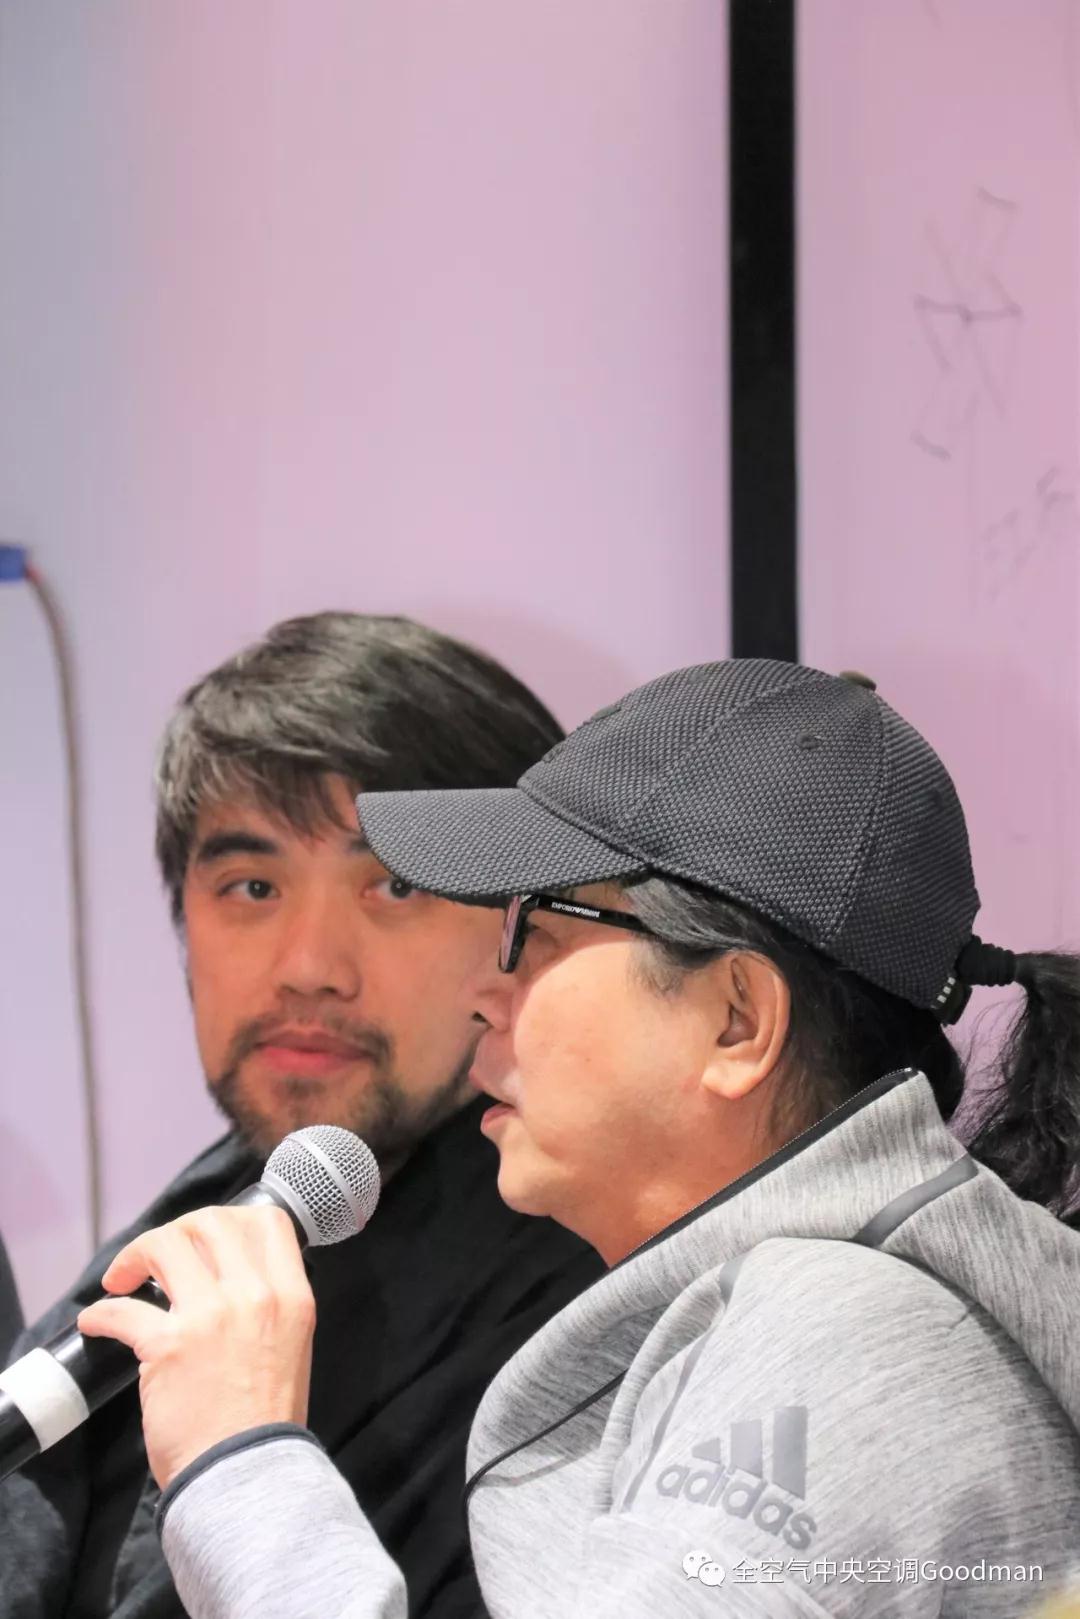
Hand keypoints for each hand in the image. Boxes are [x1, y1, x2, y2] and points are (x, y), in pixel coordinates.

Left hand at [77, 1205, 315, 1489]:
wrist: (247, 1476)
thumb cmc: (266, 1422)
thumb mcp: (291, 1346)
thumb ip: (268, 1306)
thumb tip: (227, 1279)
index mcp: (292, 1296)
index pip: (267, 1220)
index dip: (231, 1218)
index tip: (205, 1237)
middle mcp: (255, 1295)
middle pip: (210, 1222)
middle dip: (176, 1231)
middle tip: (157, 1257)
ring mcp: (211, 1316)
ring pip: (166, 1245)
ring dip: (135, 1256)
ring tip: (122, 1279)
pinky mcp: (168, 1345)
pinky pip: (122, 1310)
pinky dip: (101, 1313)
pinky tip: (96, 1321)